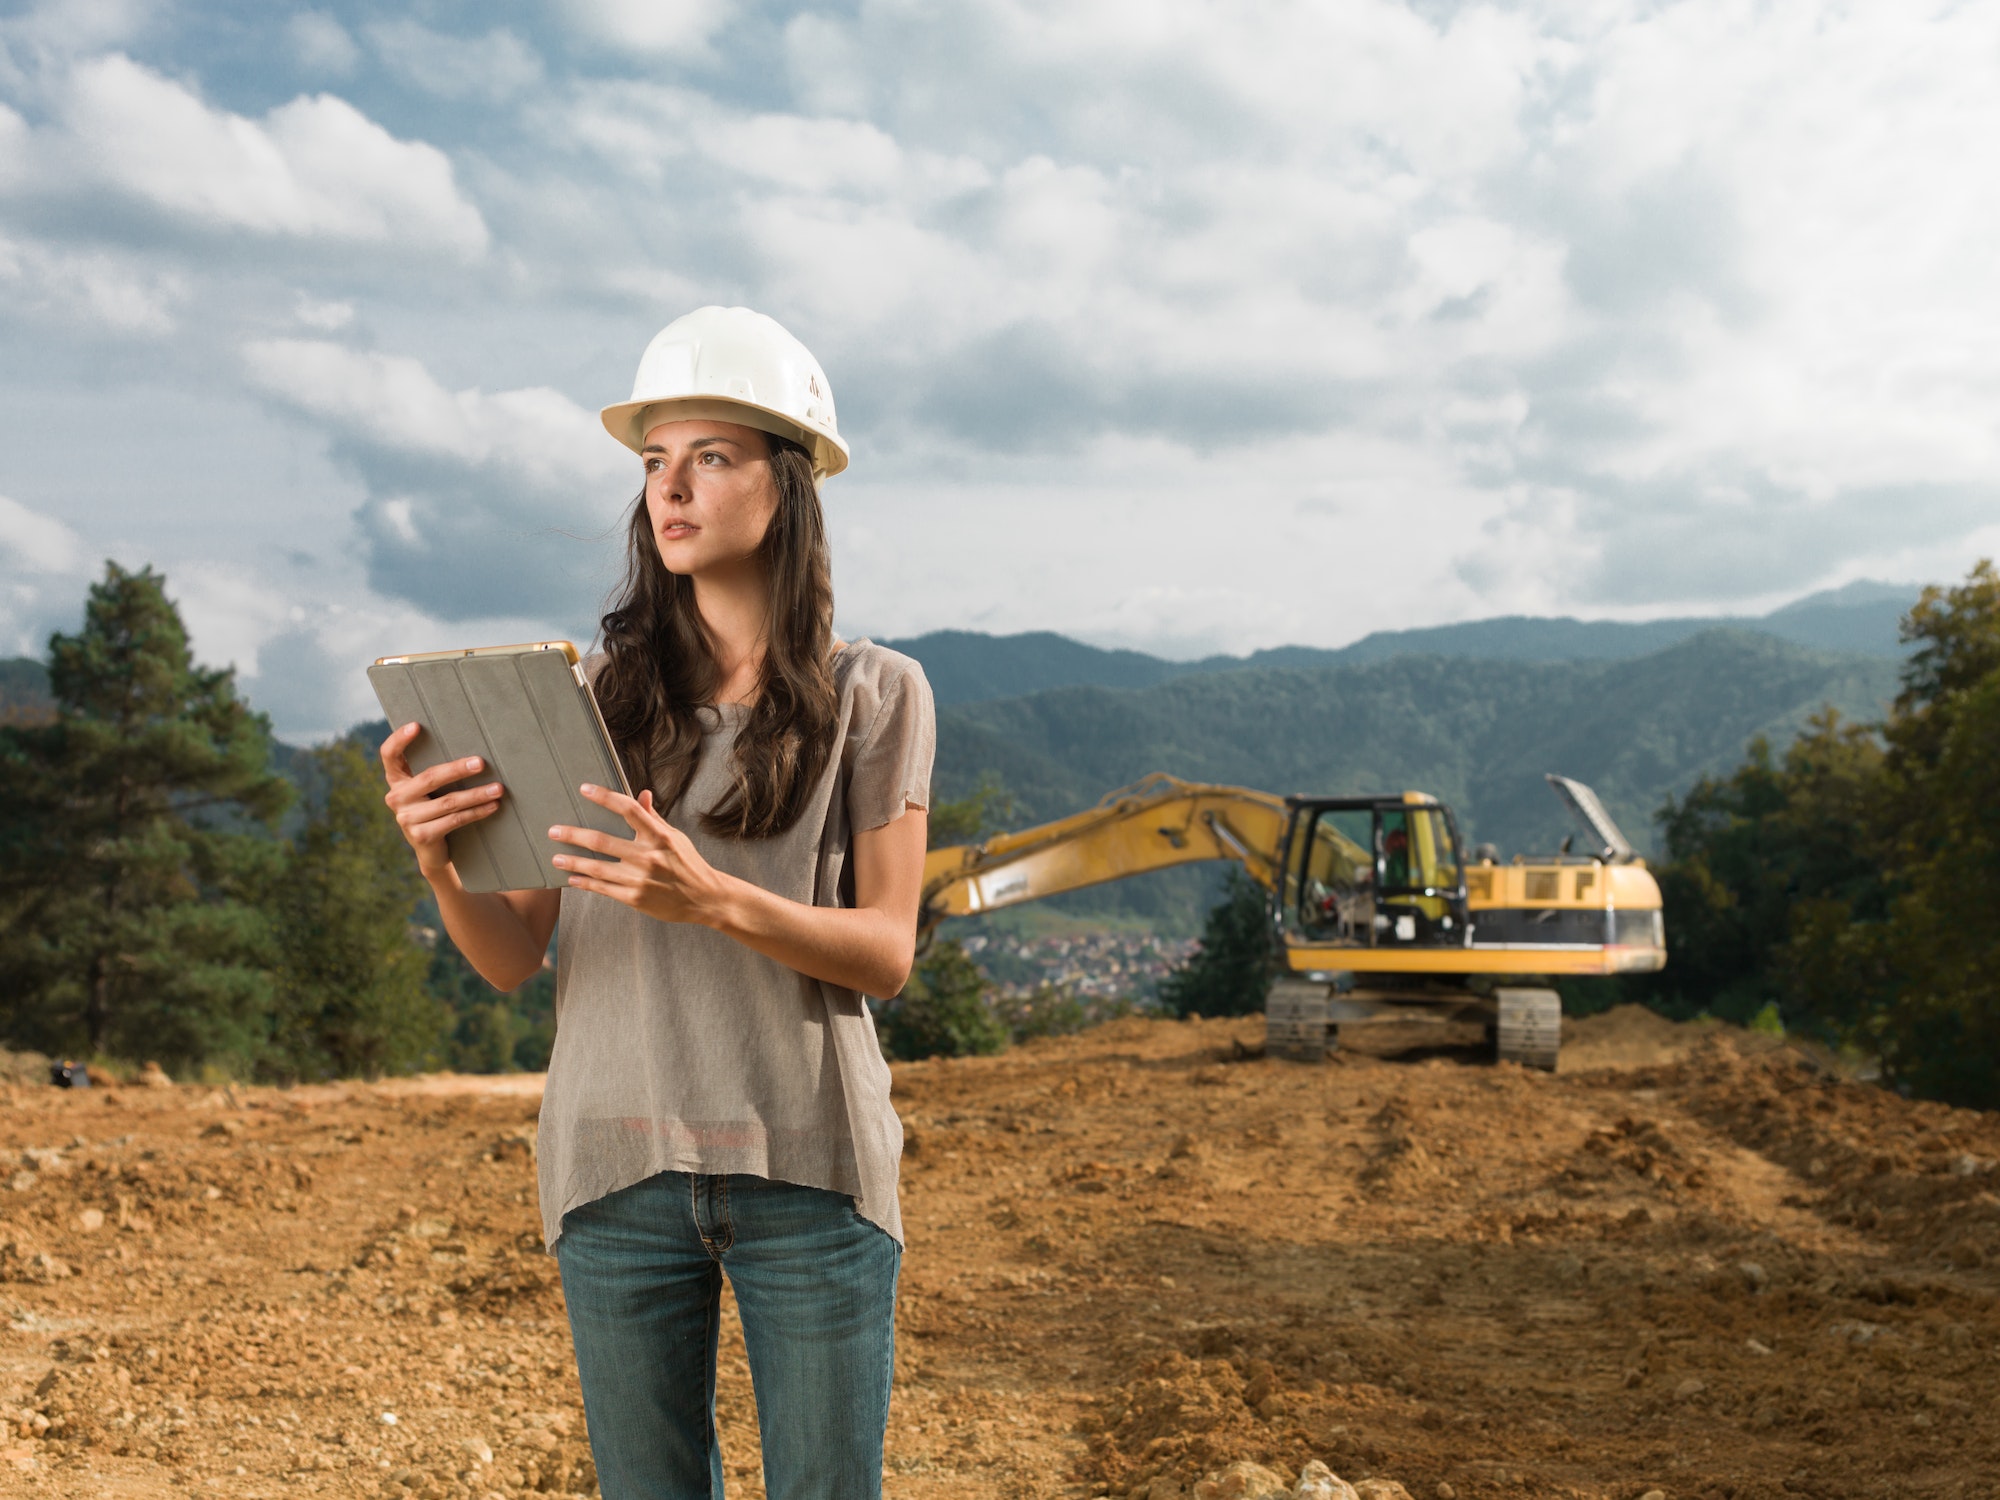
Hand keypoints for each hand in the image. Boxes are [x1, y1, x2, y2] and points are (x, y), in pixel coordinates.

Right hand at [379, 722, 504, 879]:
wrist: (432, 850)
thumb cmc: (435, 809)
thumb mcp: (429, 791)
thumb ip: (435, 772)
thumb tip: (473, 751)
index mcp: (396, 780)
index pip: (389, 755)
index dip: (399, 740)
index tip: (416, 725)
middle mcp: (396, 798)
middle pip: (429, 778)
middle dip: (458, 769)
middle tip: (481, 763)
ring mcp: (406, 818)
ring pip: (448, 802)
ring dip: (477, 794)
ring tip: (498, 788)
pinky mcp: (421, 836)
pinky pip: (455, 820)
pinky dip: (477, 812)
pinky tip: (492, 806)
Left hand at [550, 785, 733, 925]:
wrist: (705, 898)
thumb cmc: (689, 865)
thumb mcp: (676, 837)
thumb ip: (654, 817)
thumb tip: (642, 793)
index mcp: (659, 836)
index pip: (628, 809)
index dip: (605, 797)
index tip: (585, 789)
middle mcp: (647, 856)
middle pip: (601, 840)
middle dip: (573, 835)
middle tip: (553, 831)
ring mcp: (639, 879)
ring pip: (596, 868)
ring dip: (573, 862)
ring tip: (556, 858)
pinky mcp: (635, 898)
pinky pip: (603, 889)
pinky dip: (585, 883)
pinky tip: (573, 879)